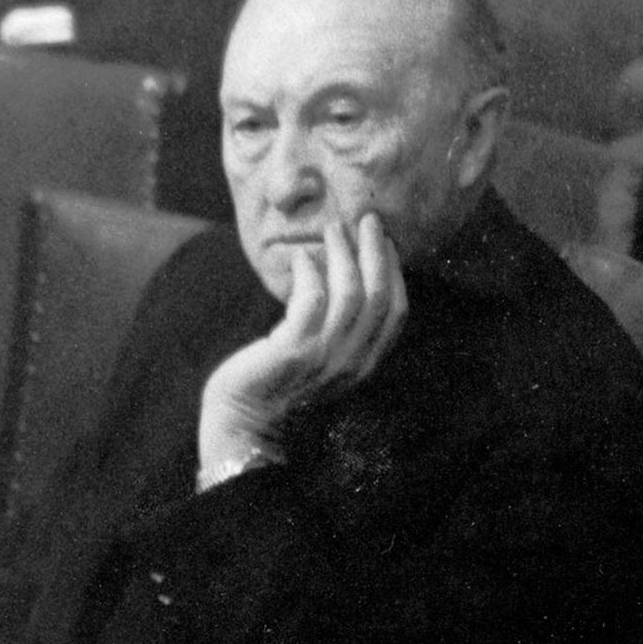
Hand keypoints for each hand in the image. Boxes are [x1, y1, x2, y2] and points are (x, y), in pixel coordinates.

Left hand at [197, 213, 405, 480]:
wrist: (246, 423)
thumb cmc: (278, 385)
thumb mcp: (321, 358)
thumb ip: (338, 328)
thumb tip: (339, 273)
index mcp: (365, 364)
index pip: (396, 312)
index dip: (394, 272)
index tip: (384, 240)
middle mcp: (353, 362)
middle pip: (380, 298)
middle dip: (377, 253)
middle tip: (368, 220)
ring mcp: (325, 358)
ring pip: (351, 294)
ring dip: (344, 255)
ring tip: (333, 229)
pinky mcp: (294, 351)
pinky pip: (311, 301)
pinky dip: (310, 272)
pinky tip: (302, 258)